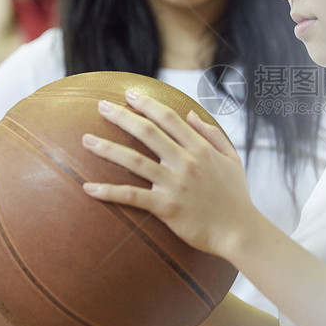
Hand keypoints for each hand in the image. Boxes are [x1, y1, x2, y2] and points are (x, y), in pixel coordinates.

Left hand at [80, 90, 259, 258]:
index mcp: (201, 148)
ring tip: (86, 140)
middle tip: (100, 106)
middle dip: (122, 116)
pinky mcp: (167, 207)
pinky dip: (109, 192)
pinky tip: (88, 188)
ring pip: (134, 160)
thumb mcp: (233, 159)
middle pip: (147, 132)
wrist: (240, 232)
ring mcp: (175, 184)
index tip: (129, 94)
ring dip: (107, 149)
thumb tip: (191, 115)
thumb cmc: (236, 197)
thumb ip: (212, 134)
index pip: (169, 118)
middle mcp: (186, 162)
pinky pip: (133, 197)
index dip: (147, 104)